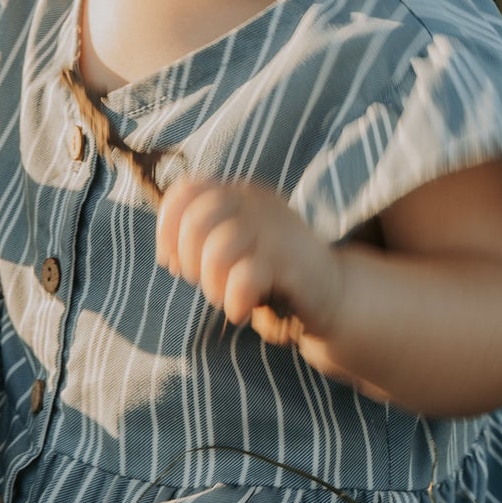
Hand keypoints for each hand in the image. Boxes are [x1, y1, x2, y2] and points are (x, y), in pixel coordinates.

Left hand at [155, 178, 343, 345]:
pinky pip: (245, 278)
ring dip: (211, 283)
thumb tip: (168, 252)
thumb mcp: (235, 245)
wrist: (333, 293)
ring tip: (223, 296)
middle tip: (201, 280)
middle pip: (197, 219)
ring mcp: (276, 228)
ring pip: (218, 249)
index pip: (186, 191)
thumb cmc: (272, 272)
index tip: (173, 260)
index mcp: (240, 193)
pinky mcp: (291, 261)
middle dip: (188, 258)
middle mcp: (257, 202)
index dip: (167, 228)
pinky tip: (241, 311)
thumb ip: (203, 238)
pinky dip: (234, 301)